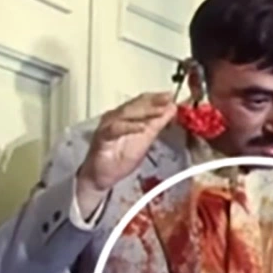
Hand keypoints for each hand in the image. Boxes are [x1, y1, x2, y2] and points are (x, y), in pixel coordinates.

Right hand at [76, 92, 177, 213]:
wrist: (102, 177)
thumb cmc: (120, 158)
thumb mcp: (146, 140)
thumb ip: (157, 124)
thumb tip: (171, 109)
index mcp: (126, 116)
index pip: (142, 101)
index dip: (156, 97)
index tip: (171, 96)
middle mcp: (116, 117)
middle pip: (135, 105)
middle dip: (153, 101)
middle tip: (168, 98)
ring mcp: (108, 126)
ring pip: (126, 114)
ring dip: (144, 112)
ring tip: (159, 111)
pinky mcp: (101, 138)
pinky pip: (115, 129)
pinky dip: (129, 127)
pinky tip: (142, 127)